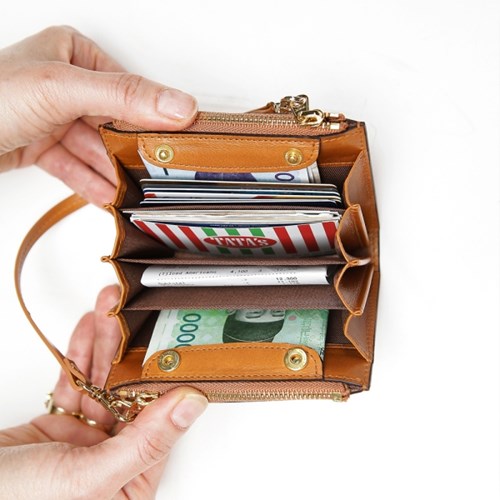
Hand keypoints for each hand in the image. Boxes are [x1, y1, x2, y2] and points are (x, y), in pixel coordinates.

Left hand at [0, 26, 197, 204]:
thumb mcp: (63, 87)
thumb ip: (124, 96)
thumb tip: (178, 103)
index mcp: (72, 55)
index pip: (127, 90)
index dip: (153, 119)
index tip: (177, 142)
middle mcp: (64, 84)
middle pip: (113, 123)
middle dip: (132, 153)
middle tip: (158, 174)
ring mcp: (52, 117)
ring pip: (95, 149)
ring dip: (114, 173)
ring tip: (137, 193)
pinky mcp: (40, 145)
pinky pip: (75, 165)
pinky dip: (91, 183)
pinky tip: (109, 197)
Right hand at [0, 286, 207, 498]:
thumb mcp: (89, 477)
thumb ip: (146, 442)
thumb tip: (191, 406)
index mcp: (130, 483)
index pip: (159, 421)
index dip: (163, 377)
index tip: (168, 340)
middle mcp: (112, 462)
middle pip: (129, 394)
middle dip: (127, 349)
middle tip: (130, 313)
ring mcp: (85, 442)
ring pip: (102, 383)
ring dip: (104, 345)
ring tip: (108, 309)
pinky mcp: (60, 426)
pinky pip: (76, 384)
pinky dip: (80, 356)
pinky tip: (89, 329)